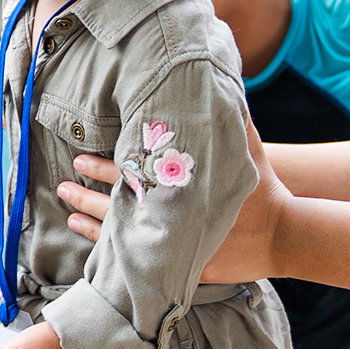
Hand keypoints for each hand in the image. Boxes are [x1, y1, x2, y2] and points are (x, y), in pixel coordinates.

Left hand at [56, 119, 287, 283]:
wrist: (286, 235)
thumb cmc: (262, 188)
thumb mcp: (247, 148)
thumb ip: (228, 118)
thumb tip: (219, 78)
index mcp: (182, 187)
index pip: (132, 175)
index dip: (103, 167)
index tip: (80, 159)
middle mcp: (174, 218)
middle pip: (119, 207)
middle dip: (87, 196)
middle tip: (63, 186)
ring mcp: (178, 247)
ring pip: (122, 239)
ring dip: (93, 226)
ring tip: (68, 217)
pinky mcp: (183, 270)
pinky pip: (141, 266)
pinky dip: (116, 261)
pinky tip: (96, 257)